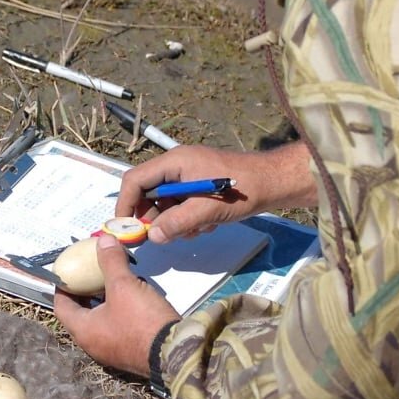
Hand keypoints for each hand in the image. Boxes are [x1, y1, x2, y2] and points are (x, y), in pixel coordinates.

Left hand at [54, 234, 180, 377]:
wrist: (174, 351)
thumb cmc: (140, 319)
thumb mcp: (124, 285)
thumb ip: (111, 261)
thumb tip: (104, 240)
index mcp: (83, 330)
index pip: (61, 306)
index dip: (63, 286)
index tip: (68, 271)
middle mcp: (93, 343)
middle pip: (81, 312)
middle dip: (86, 290)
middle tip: (91, 272)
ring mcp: (112, 350)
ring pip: (101, 319)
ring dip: (105, 299)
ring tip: (115, 279)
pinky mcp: (130, 350)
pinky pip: (117, 326)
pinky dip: (119, 309)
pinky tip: (134, 295)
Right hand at [115, 142, 316, 244]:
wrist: (273, 183)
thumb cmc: (240, 190)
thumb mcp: (206, 210)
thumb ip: (176, 223)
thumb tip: (152, 236)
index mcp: (174, 162)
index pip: (135, 180)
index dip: (125, 204)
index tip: (125, 228)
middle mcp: (177, 166)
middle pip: (148, 193)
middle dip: (154, 217)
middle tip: (163, 236)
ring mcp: (188, 176)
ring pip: (165, 203)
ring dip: (174, 222)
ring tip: (196, 230)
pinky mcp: (199, 186)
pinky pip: (181, 205)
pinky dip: (188, 219)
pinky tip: (206, 225)